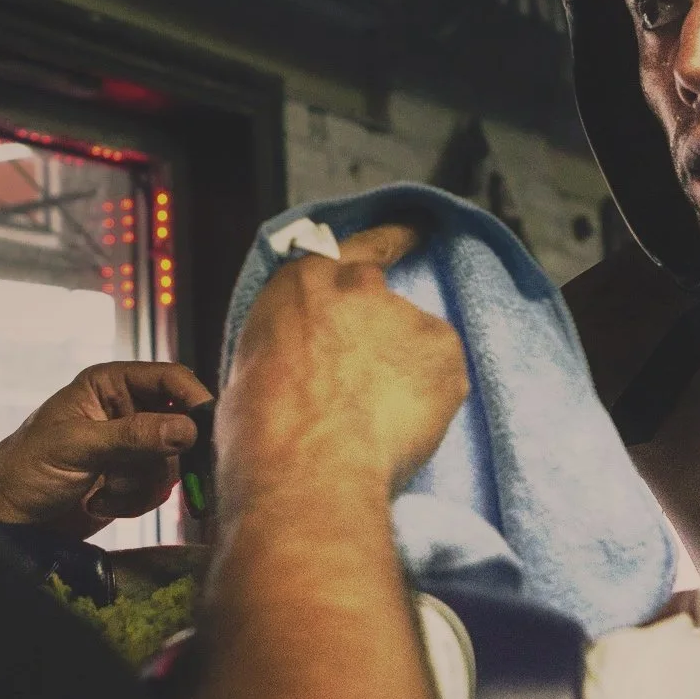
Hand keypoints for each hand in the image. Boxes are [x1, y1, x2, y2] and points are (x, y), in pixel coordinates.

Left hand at [0, 362, 212, 538]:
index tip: (207, 431)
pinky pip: (159, 489)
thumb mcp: (78, 446)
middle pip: (180, 424)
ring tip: (104, 492)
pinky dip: (135, 501)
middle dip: (164, 455)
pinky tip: (102, 503)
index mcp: (110, 384)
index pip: (170, 379)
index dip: (193, 400)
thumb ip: (133, 436)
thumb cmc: (28, 469)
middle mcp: (127, 411)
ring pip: (171, 462)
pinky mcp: (131, 481)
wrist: (7, 518)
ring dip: (140, 484)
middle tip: (145, 474)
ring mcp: (131, 448)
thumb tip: (188, 429)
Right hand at [217, 221, 467, 503]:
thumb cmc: (262, 430)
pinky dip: (428, 402)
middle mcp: (360, 286)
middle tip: (370, 375)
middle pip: (383, 298)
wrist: (308, 466)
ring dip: (402, 376)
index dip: (388, 240)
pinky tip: (400, 430)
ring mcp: (407, 316)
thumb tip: (310, 370)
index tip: (414, 232)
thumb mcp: (255, 367)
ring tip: (375, 425)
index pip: (353, 247)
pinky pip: (441, 378)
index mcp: (305, 283)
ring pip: (413, 347)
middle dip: (382, 330)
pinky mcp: (444, 353)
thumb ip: (296, 347)